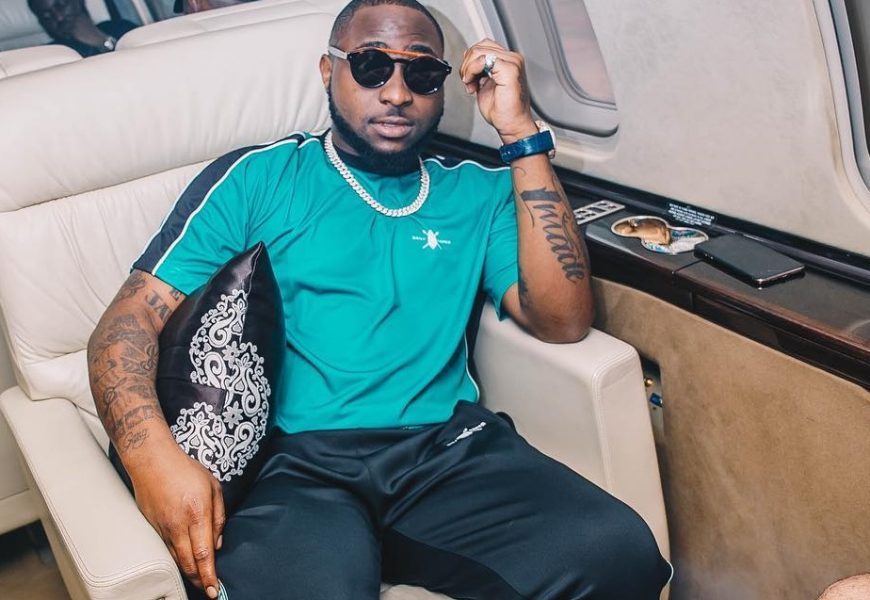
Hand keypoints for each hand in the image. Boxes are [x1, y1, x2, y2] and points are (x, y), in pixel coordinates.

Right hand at [129, 441, 224, 598]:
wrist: (151, 461)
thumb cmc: (186, 470)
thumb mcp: (213, 488)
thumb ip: (219, 517)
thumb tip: (217, 543)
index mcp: (197, 513)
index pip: (204, 553)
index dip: (209, 575)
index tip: (214, 589)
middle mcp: (178, 525)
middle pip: (188, 563)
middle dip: (199, 581)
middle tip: (208, 591)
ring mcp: (163, 528)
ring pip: (176, 559)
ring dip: (188, 573)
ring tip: (199, 582)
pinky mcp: (152, 527)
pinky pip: (166, 549)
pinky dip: (176, 560)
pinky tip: (184, 564)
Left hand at [460, 39, 537, 143]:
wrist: (512, 124)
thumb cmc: (502, 110)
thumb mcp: (485, 84)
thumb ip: (479, 69)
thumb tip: (468, 61)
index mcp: (508, 60)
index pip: (482, 46)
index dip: (470, 61)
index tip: (468, 78)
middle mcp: (512, 59)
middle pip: (479, 46)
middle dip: (466, 65)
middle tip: (467, 82)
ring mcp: (512, 62)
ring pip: (478, 51)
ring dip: (468, 68)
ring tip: (470, 84)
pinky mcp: (510, 69)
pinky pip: (483, 60)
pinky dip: (472, 70)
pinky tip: (474, 84)